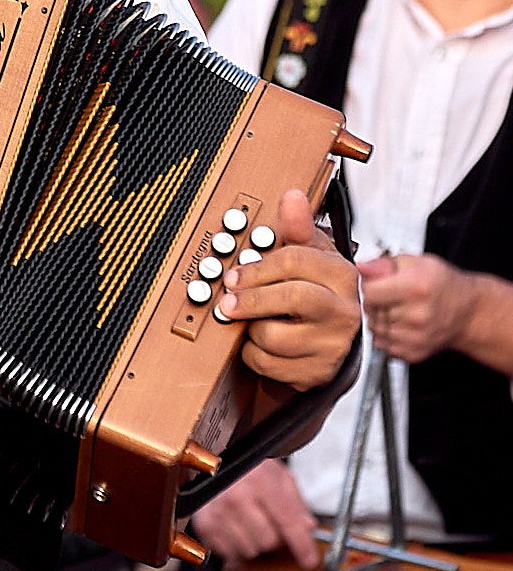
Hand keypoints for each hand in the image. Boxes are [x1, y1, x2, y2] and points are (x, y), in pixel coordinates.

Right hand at [191, 458, 319, 566]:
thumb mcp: (277, 474)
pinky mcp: (204, 524)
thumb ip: (295, 501)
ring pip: (249, 550)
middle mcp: (235, 496)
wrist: (212, 463)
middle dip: (273, 537)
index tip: (309, 559)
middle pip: (269, 541)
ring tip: (249, 522)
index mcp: (259, 480)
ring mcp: (217, 512)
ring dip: (253, 541)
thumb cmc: (245, 468)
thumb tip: (307, 527)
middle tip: (268, 522)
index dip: (302, 545)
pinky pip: (229, 552)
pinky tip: (234, 527)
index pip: (287, 521)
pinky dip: (235, 544)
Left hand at [215, 188, 361, 389]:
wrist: (332, 343)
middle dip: (250, 299)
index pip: (295, 260)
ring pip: (273, 335)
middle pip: (289, 297)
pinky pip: (268, 363)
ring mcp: (332, 344)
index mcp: (343, 275)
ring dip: (252, 329)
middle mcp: (343, 310)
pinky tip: (262, 344)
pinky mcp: (316, 372)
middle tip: (228, 301)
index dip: (256, 267)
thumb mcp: (311, 256)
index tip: (234, 274)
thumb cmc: (317, 293)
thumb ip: (298, 228)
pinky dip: (255, 354)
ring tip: (256, 321)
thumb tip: (292, 197)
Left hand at [357, 252, 475, 363]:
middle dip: (374, 303)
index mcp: (416, 287)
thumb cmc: (442, 284)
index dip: (367, 286)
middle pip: (370, 311)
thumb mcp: (416, 262)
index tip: (375, 284)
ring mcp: (416, 337)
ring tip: (398, 310)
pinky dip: (386, 336)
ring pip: (374, 329)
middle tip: (390, 296)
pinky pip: (383, 345)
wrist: (467, 311)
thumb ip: (384, 264)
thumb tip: (362, 267)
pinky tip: (401, 325)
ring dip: (379, 320)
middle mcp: (417, 315)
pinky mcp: (413, 353)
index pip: (369, 292)